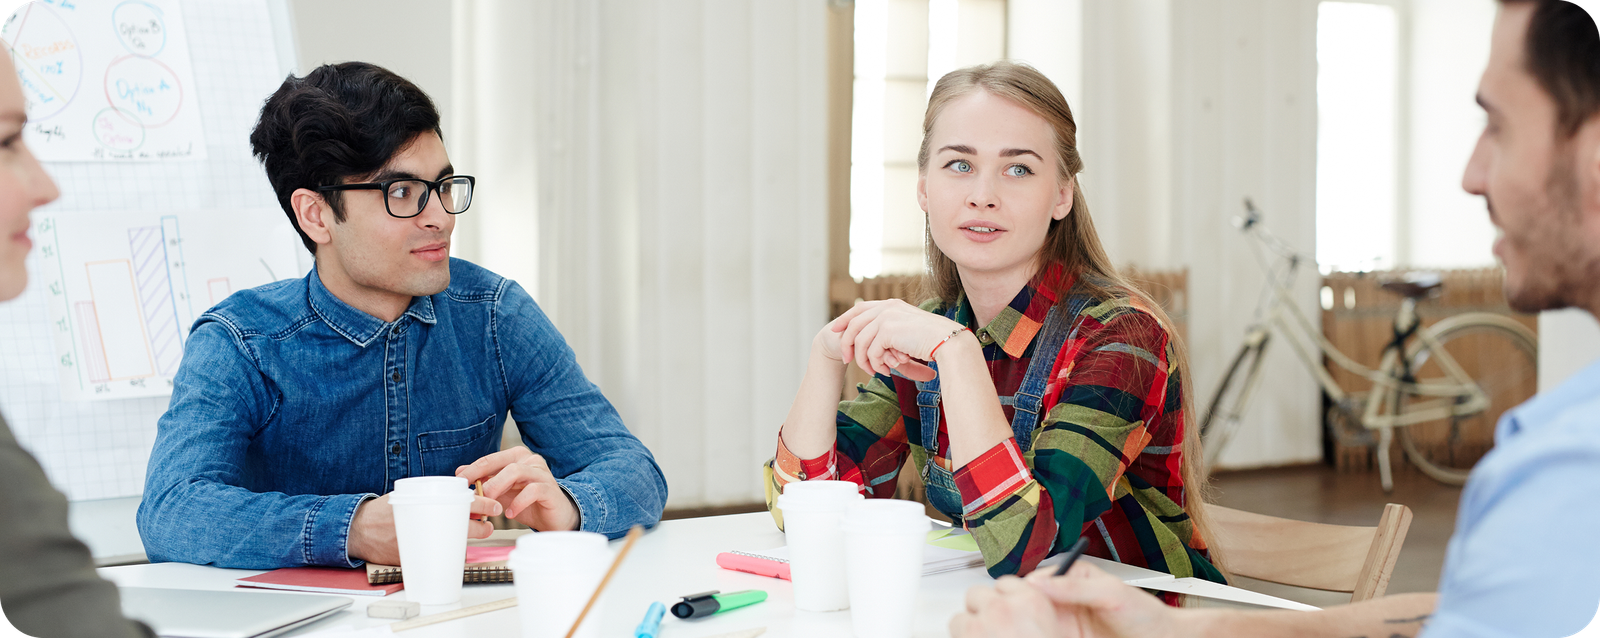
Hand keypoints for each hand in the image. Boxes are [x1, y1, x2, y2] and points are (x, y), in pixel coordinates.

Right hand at [348, 492, 500, 564]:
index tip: (494, 506)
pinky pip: (438, 557)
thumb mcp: (407, 497)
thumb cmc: (382, 511)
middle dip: (482, 527)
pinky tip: (454, 550)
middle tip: (488, 526)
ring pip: (455, 543)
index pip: (463, 502)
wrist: (358, 530)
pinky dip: (449, 553)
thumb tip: (456, 497)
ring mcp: (421, 543)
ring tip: (475, 534)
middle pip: (465, 526)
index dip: (483, 504)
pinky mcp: (415, 558)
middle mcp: (425, 524)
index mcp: (424, 503)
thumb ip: (429, 497)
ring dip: (467, 539)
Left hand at [456, 447, 580, 531]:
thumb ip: (485, 480)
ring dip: (498, 486)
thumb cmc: (528, 502)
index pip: (490, 459)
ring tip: (490, 503)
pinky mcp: (550, 488)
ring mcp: (541, 473)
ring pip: (516, 472)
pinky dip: (518, 502)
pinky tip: (510, 514)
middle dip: (484, 477)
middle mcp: (530, 460)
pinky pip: (532, 490)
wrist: (554, 517)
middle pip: (503, 463)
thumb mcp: (502, 491)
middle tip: (473, 494)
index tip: (460, 480)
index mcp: (517, 457)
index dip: (473, 469)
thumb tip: (461, 471)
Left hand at [830, 299, 957, 380]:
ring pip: (861, 341)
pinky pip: (872, 351)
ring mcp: (887, 317)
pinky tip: (885, 372)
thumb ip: (890, 335)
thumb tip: (875, 346)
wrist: (948, 342)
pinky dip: (876, 364)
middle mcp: (887, 307)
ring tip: (873, 372)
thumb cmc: (933, 341)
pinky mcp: (888, 330)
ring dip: (864, 360)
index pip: (860, 307)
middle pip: (854, 323)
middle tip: (845, 360)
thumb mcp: (908, 333)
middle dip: (846, 343)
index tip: (835, 330)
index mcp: (892, 304)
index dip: (845, 318)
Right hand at [949, 563, 1187, 637]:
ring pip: (1031, 623)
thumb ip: (1075, 586)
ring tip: (1021, 631)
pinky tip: (1037, 636)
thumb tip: (1039, 581)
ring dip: (1023, 626)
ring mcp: (1063, 623)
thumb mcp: (1111, 593)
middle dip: (1016, 610)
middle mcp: (1064, 600)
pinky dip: (1036, 635)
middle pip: (1027, 603)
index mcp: (1072, 578)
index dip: (1019, 591)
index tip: (1011, 600)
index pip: (1033, 581)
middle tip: (1009, 619)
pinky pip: (1042, 635)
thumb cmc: (1146, 614)